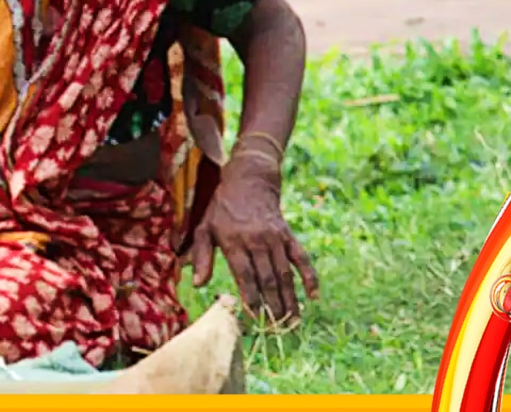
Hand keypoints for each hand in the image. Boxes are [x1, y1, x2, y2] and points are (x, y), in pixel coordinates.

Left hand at [187, 153, 318, 323]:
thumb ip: (201, 256)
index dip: (251, 296)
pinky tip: (314, 295)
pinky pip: (302, 258)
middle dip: (272, 305)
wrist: (249, 181)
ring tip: (293, 321)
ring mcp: (275, 238)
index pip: (244, 275)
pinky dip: (310, 276)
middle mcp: (257, 241)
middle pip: (267, 278)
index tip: (254, 317)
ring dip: (290, 299)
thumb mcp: (204, 228)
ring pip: (285, 273)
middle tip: (276, 329)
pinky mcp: (288, 236)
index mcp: (234, 241)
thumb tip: (198, 284)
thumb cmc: (222, 209)